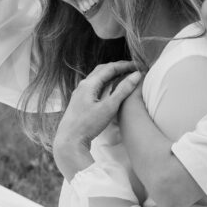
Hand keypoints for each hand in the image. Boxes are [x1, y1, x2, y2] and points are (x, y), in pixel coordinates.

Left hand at [53, 62, 141, 179]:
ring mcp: (79, 94)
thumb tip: (136, 75)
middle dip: (117, 68)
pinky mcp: (79, 103)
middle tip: (131, 69)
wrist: (69, 141)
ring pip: (97, 79)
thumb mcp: (109, 107)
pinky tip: (109, 91)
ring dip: (110, 76)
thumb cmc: (88, 125)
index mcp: (89, 84)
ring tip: (123, 77)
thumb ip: (123, 90)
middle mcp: (82, 86)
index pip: (109, 68)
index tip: (137, 65)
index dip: (124, 65)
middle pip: (101, 70)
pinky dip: (104, 84)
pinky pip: (94, 87)